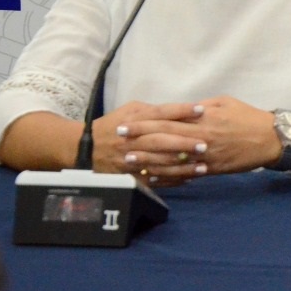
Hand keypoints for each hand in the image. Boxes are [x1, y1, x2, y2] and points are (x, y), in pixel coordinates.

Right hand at [91, 101, 205, 185]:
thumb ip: (153, 110)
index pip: (159, 113)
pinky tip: (188, 179)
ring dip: (181, 166)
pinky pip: (153, 180)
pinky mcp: (129, 177)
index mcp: (133, 120)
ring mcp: (130, 161)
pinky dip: (171, 180)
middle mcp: (132, 140)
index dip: (180, 111)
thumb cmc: (113, 125)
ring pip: (158, 164)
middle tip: (204, 144)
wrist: (85, 149)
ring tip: (202, 166)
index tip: (200, 110)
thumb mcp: (130, 110)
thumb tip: (180, 110)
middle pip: (160, 140)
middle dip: (183, 143)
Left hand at [114, 96, 279, 183]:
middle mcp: (201, 137)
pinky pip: (185, 174)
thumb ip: (201, 107)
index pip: (167, 119)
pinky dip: (168, 177)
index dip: (144, 122)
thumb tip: (182, 109)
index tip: (126, 123)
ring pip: (172, 159)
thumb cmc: (248, 117)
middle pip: (164, 138)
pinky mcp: (212, 169)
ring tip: (129, 161)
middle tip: (118, 140)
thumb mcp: (225, 103)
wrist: (270, 139)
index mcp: (203, 118)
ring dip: (149, 160)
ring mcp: (206, 155)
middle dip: (139, 139)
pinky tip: (152, 178)